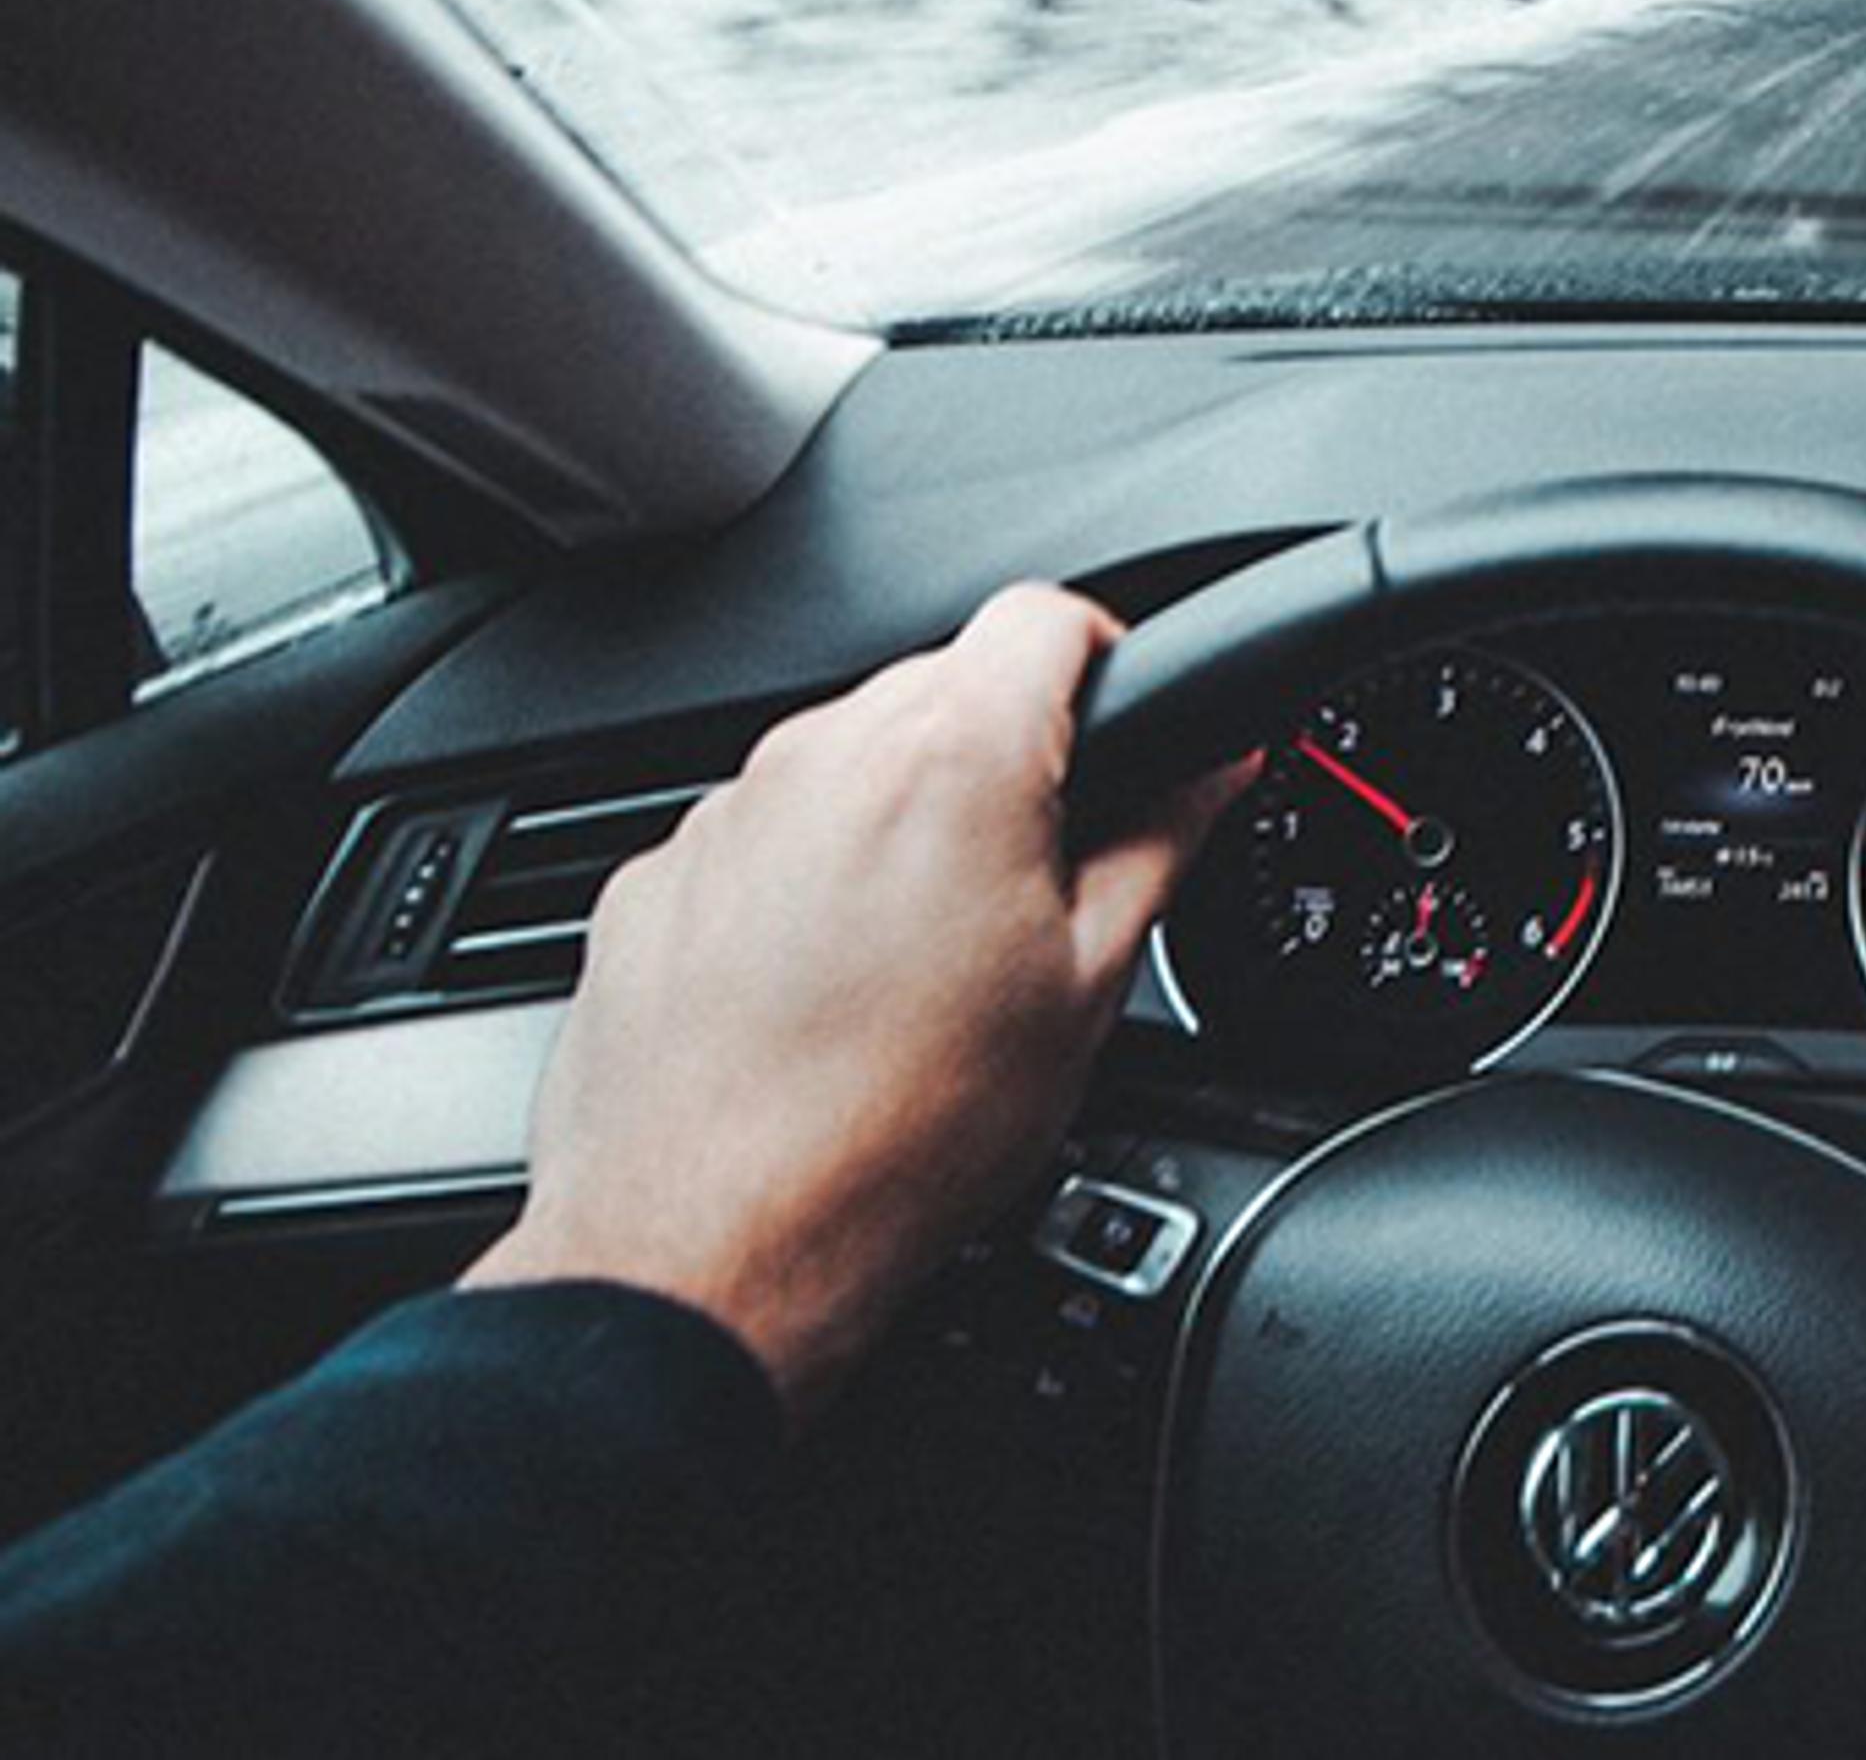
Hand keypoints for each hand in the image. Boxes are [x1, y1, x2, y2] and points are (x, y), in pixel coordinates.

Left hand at [463, 584, 1254, 1416]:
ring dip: (904, 819)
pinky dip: (808, 882)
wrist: (713, 1249)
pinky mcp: (654, 878)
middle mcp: (823, 755)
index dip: (1108, 661)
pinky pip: (762, 835)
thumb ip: (1161, 845)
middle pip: (946, 686)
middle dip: (1008, 757)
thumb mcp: (1086, 987)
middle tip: (1042, 881)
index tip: (1122, 731)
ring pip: (850, 760)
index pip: (1050, 617)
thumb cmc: (898, 1137)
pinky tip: (834, 993)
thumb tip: (1212, 772)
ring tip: (931, 960)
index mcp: (952, 759)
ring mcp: (725, 814)